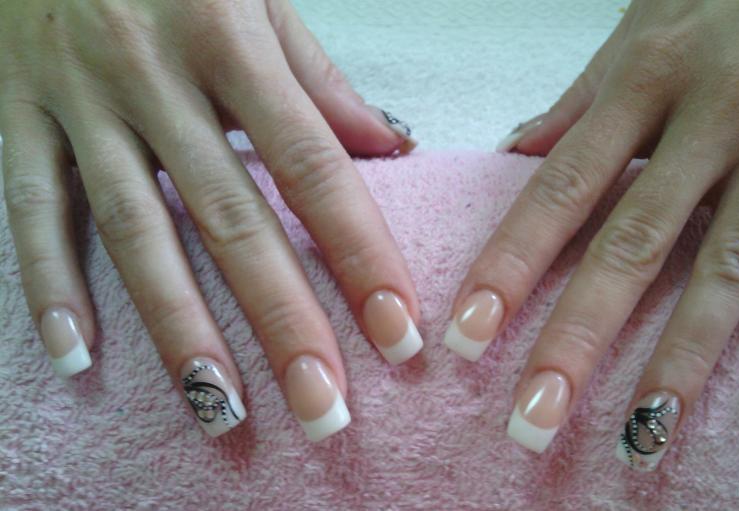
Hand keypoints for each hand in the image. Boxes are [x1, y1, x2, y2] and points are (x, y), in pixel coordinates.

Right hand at [1, 0, 421, 438]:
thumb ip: (319, 80)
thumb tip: (390, 147)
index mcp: (228, 39)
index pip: (311, 165)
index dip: (359, 251)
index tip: (397, 330)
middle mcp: (153, 75)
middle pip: (231, 217)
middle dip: (282, 321)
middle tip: (323, 406)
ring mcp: (78, 99)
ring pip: (134, 229)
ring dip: (180, 328)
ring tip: (222, 408)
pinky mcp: (15, 113)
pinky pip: (30, 208)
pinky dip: (51, 284)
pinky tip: (80, 357)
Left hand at [447, 0, 738, 466]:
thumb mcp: (641, 32)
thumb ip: (582, 103)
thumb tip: (514, 155)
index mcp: (643, 80)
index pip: (561, 190)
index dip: (511, 267)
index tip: (467, 338)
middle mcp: (712, 114)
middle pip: (635, 242)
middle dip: (581, 336)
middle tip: (536, 416)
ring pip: (733, 260)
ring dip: (688, 352)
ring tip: (646, 429)